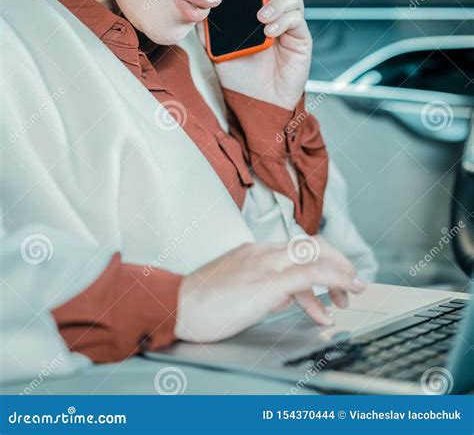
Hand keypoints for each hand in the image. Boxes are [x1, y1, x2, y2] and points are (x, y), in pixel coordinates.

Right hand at [174, 235, 365, 342]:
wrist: (176, 305)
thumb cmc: (202, 304)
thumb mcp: (240, 290)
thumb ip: (267, 288)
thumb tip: (290, 297)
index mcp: (256, 252)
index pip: (299, 247)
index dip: (323, 259)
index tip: (334, 280)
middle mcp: (264, 252)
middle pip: (313, 245)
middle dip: (338, 263)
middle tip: (351, 286)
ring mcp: (265, 265)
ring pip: (315, 254)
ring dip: (340, 273)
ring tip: (350, 295)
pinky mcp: (266, 282)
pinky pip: (309, 273)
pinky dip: (332, 279)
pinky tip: (340, 293)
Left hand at [196, 0, 311, 110]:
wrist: (254, 102)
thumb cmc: (237, 75)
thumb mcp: (215, 47)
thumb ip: (208, 25)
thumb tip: (196, 2)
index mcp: (256, 10)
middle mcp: (276, 13)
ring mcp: (289, 25)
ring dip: (277, 3)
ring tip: (262, 17)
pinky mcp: (300, 38)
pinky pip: (297, 20)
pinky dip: (283, 20)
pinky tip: (270, 32)